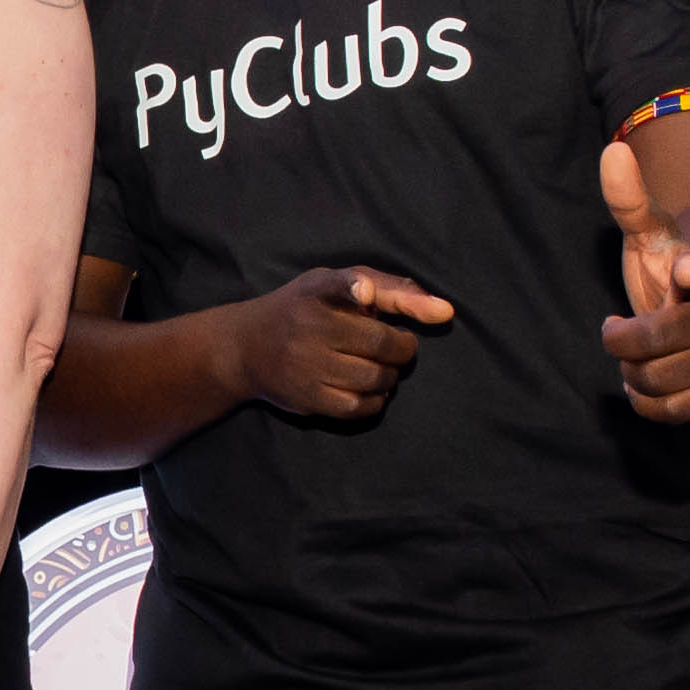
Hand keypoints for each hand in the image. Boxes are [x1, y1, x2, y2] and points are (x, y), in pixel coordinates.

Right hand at [217, 266, 449, 423]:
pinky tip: (372, 389)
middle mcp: (309, 328)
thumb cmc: (304, 308)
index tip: (370, 293)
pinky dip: (376, 400)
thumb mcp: (333, 283)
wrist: (245, 347)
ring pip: (373, 378)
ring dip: (390, 375)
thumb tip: (444, 311)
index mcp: (317, 292)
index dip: (359, 288)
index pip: (346, 286)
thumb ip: (388, 288)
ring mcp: (306, 367)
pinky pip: (358, 406)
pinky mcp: (306, 398)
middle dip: (402, 347)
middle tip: (400, 347)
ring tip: (383, 367)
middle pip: (379, 342)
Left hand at [596, 137, 689, 421]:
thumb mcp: (653, 235)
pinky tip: (645, 379)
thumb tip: (612, 151)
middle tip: (621, 328)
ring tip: (638, 354)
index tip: (688, 268)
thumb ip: (630, 200)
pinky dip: (646, 399)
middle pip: (650, 342)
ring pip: (655, 379)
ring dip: (633, 370)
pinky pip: (669, 411)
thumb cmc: (675, 271)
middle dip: (622, 340)